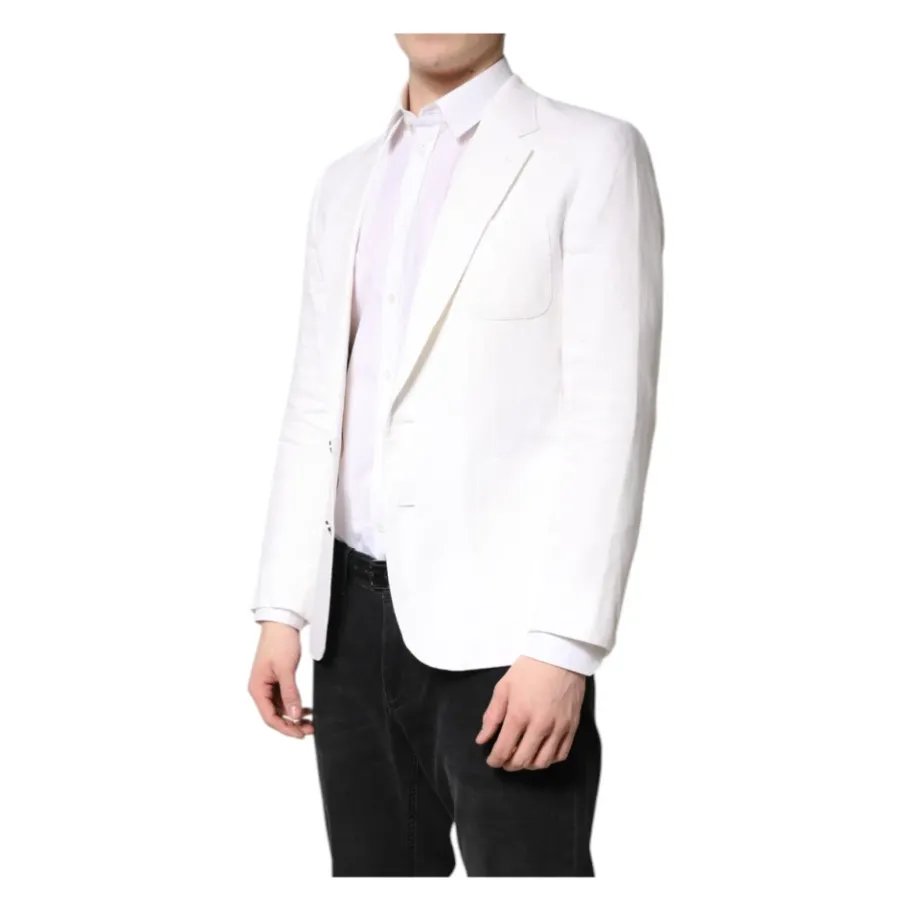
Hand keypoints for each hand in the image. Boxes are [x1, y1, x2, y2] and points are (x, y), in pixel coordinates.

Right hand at [248, 621, 312, 737]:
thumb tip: (294, 714)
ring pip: (281, 709)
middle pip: (275, 715)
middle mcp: (261, 690)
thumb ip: (290, 693)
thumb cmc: (279, 642)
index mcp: (257, 689)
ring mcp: (269, 685)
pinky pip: (285, 699)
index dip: (285, 728)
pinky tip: (307, 709)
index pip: (270, 717)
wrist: (282, 624)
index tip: (300, 734)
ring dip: (295, 716)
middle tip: (310, 730)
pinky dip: (295, 705)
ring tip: (311, 722)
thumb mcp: (286, 669)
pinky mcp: (277, 680)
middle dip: (292, 724)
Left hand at [476, 656, 584, 770]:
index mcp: (519, 715)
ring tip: (522, 758)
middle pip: (522, 760)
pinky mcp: (572, 727)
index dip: (495, 760)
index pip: (504, 749)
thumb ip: (492, 716)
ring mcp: (558, 728)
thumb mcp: (503, 688)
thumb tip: (482, 740)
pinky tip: (540, 753)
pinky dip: (548, 760)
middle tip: (504, 761)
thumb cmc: (528, 670)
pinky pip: (560, 755)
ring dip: (528, 765)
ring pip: (542, 762)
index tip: (492, 760)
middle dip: (509, 765)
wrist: (560, 656)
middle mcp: (539, 726)